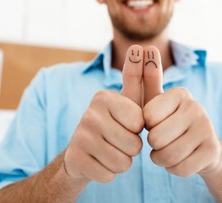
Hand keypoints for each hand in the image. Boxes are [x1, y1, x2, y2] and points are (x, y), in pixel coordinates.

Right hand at [64, 45, 144, 182]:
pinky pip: (109, 175)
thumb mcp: (132, 102)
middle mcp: (89, 113)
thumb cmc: (116, 124)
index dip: (139, 129)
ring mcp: (79, 136)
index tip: (128, 124)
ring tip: (109, 150)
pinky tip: (99, 162)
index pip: (140, 122)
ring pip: (123, 162)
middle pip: (133, 144)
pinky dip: (108, 173)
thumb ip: (142, 76)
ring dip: (121, 162)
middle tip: (118, 140)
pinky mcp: (74, 159)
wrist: (84, 151)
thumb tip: (147, 46)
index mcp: (104, 97)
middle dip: (131, 148)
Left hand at [142, 46, 221, 176]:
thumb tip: (139, 47)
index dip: (146, 125)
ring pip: (167, 155)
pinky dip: (175, 168)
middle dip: (154, 145)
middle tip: (162, 139)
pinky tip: (182, 159)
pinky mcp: (212, 151)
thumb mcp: (154, 102)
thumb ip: (144, 77)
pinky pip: (179, 169)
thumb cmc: (170, 123)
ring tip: (170, 149)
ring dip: (162, 158)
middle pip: (156, 138)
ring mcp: (207, 129)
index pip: (147, 117)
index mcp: (180, 93)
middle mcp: (196, 107)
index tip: (155, 122)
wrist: (203, 148)